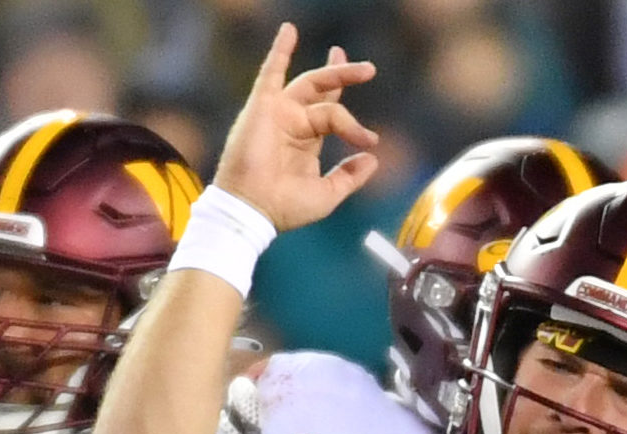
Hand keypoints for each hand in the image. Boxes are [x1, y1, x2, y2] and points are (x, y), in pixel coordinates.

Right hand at [213, 24, 379, 232]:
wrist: (253, 209)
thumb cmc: (284, 207)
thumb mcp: (328, 193)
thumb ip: (350, 176)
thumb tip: (372, 159)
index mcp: (306, 140)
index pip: (331, 112)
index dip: (351, 116)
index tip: (370, 139)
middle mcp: (292, 122)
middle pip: (323, 90)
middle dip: (344, 76)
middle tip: (369, 69)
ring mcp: (278, 112)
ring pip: (311, 83)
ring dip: (336, 72)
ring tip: (364, 70)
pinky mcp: (263, 107)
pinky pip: (271, 72)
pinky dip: (280, 50)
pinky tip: (290, 30)